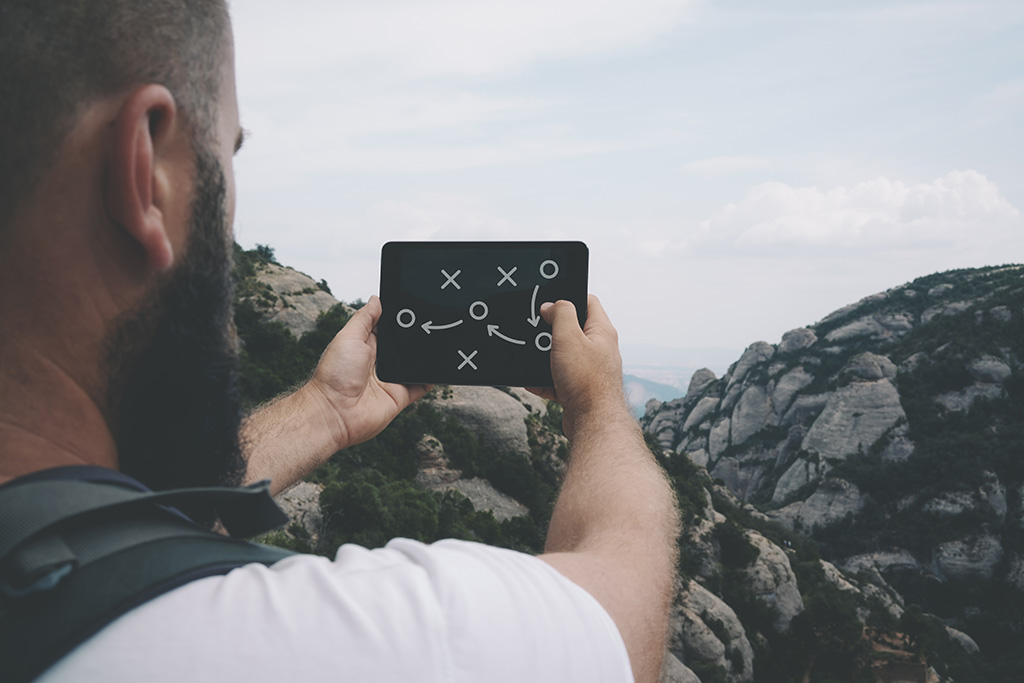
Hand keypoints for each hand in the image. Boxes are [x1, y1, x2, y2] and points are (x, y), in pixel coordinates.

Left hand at [305, 295, 429, 450]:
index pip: (387, 327)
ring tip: (440, 340)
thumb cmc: (334, 375)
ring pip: (415, 364)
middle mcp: (380, 361)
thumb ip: (364, 318)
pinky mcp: (400, 396)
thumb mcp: (348, 337)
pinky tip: (441, 369)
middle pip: (404, 345)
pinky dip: (432, 379)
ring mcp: (391, 379)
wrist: (334, 412)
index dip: (399, 318)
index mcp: (366, 345)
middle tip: (432, 321)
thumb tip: (376, 298)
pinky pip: (422, 386)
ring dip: (426, 355)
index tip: (414, 304)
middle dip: (415, 336)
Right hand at [527, 295, 627, 436]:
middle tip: (538, 332)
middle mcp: (600, 349)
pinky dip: (545, 380)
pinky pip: (559, 379)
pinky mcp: (581, 390)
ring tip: (533, 358)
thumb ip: (560, 314)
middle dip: (552, 331)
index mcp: (601, 331)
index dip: (568, 297)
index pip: (588, 302)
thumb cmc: (586, 380)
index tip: (550, 301)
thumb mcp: (568, 337)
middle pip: (573, 330)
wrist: (592, 422)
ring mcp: (590, 370)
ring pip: (564, 356)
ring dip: (546, 358)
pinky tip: (532, 383)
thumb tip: (551, 306)